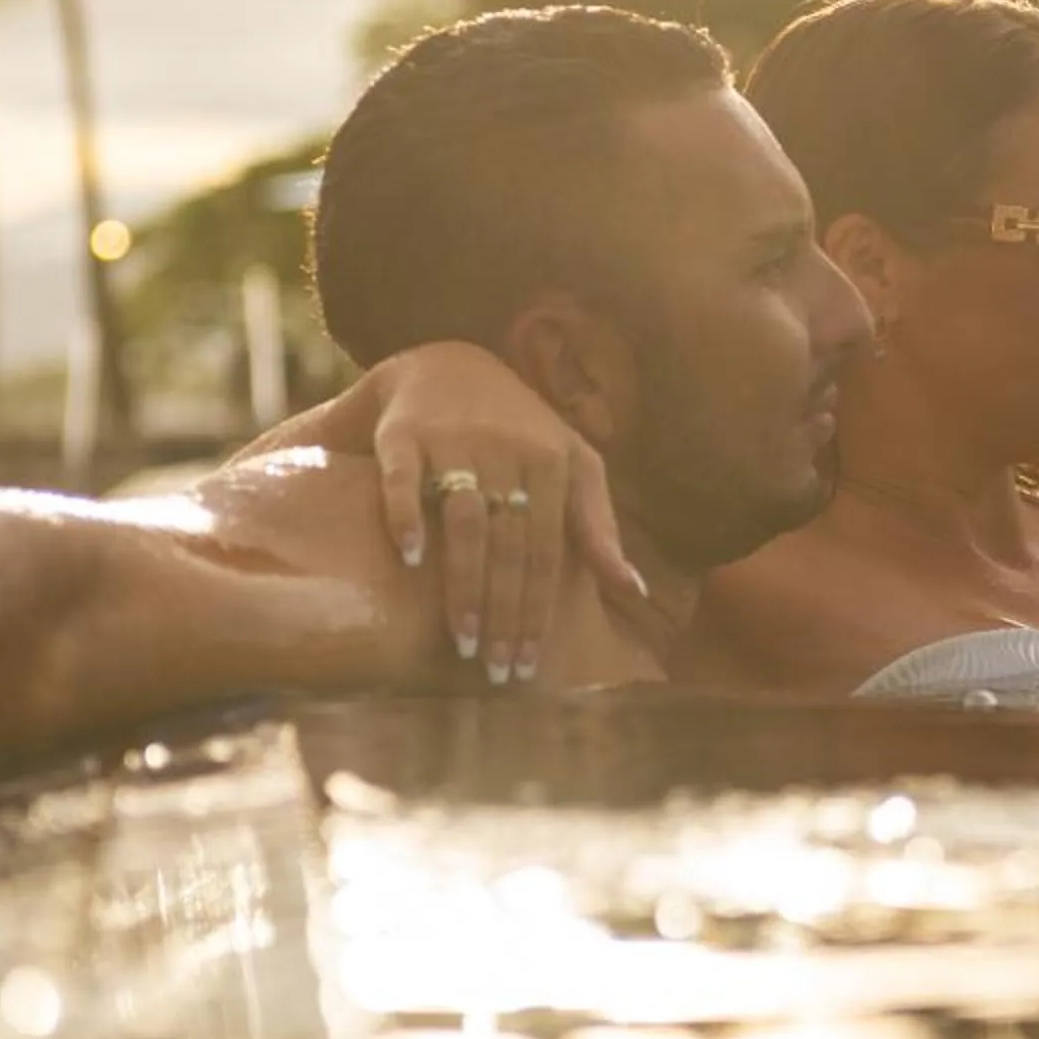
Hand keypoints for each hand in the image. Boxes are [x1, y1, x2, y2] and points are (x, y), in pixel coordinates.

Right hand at [350, 342, 642, 682]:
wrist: (445, 367)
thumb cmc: (521, 432)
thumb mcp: (573, 467)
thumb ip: (599, 527)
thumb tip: (634, 592)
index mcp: (554, 462)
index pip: (548, 552)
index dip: (538, 612)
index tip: (528, 666)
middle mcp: (507, 449)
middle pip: (510, 545)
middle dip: (505, 614)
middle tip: (496, 671)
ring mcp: (455, 440)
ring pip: (465, 520)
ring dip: (464, 584)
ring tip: (462, 640)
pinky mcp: (405, 434)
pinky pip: (403, 478)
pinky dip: (407, 516)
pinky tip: (413, 559)